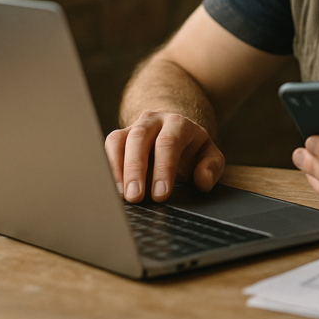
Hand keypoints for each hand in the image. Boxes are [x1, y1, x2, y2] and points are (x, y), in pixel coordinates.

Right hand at [104, 111, 224, 202]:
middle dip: (136, 169)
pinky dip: (107, 168)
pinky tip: (112, 188)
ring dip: (117, 169)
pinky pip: (107, 147)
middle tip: (136, 197)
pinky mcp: (119, 137)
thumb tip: (203, 182)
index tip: (161, 194)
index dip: (164, 168)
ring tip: (121, 196)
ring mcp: (133, 127)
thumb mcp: (208, 154)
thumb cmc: (191, 147)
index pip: (169, 142)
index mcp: (178, 124)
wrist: (175, 128)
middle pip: (139, 138)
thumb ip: (211, 167)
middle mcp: (153, 121)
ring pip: (118, 140)